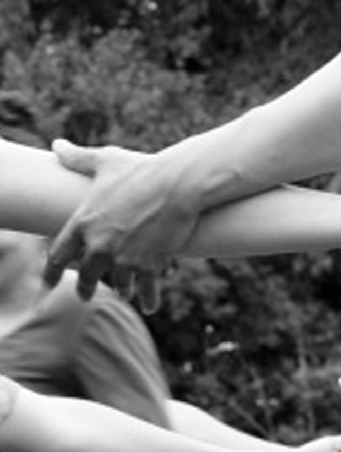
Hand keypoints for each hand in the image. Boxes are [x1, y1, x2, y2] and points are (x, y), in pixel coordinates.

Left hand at [44, 140, 200, 311]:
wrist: (178, 184)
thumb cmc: (142, 169)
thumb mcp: (106, 160)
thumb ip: (78, 158)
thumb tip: (57, 145)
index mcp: (83, 223)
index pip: (58, 255)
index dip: (51, 272)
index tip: (50, 282)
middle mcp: (100, 246)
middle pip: (87, 276)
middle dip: (85, 288)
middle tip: (85, 294)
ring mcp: (126, 258)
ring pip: (119, 284)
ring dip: (122, 290)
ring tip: (125, 293)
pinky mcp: (151, 265)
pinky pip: (147, 289)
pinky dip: (149, 299)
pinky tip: (150, 306)